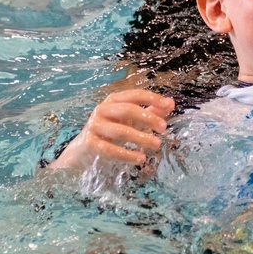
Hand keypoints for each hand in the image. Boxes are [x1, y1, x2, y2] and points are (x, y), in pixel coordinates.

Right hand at [49, 89, 174, 170]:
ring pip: (120, 131)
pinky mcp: (90, 143)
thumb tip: (170, 103)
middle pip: (127, 110)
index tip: (167, 105)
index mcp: (113, 100)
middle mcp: (102, 110)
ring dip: (140, 138)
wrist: (82, 150)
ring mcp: (95, 126)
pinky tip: (140, 158)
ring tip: (157, 145)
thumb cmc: (111, 131)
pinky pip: (110, 149)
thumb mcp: (130, 119)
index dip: (152, 98)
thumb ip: (150, 111)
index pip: (134, 95)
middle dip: (148, 118)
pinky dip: (127, 155)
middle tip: (164, 128)